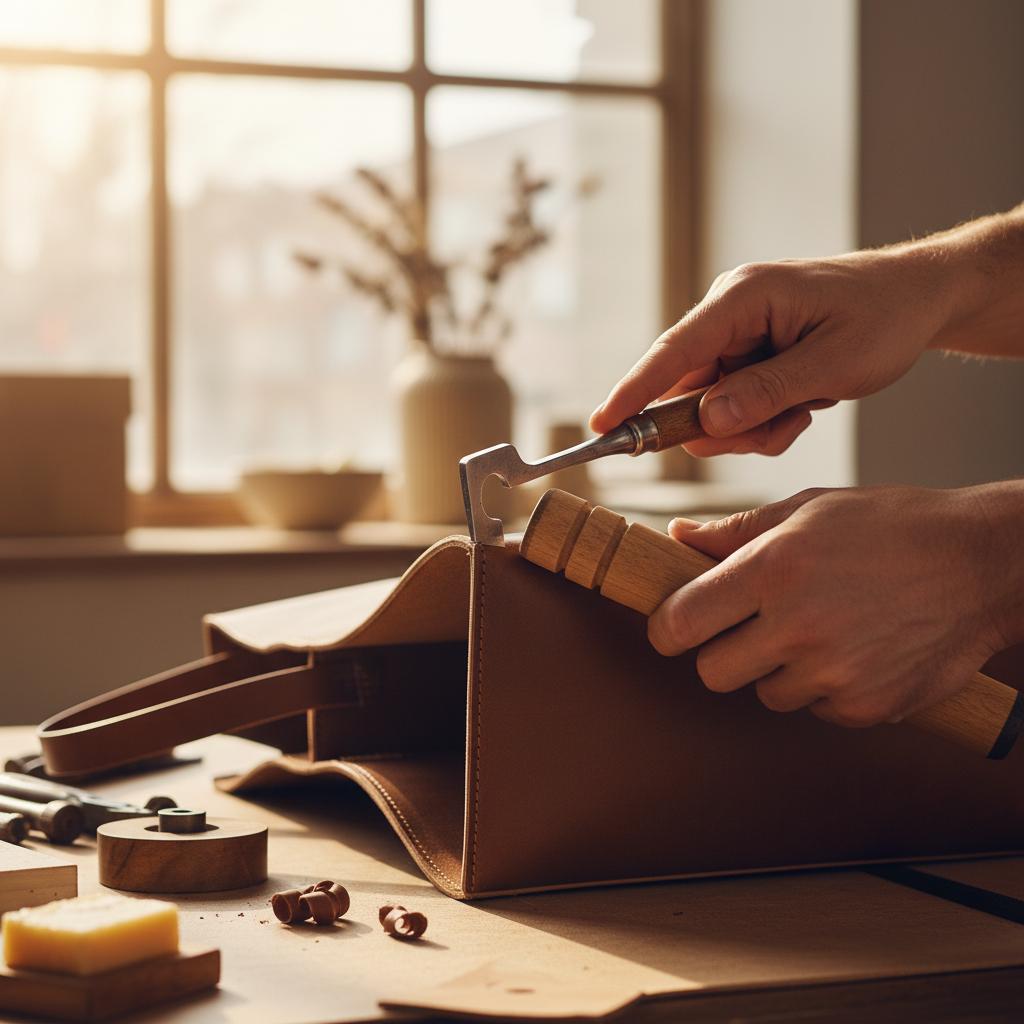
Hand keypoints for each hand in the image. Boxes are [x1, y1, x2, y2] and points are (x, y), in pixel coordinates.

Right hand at [590, 248, 957, 455]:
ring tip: (800, 415)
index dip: (634, 391)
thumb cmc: (885, 317)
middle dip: (725, 426)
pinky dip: (763, 421)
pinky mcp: (748, 354)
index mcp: (743, 297)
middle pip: (689, 390)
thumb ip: (767, 393)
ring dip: (751, 427)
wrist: (921, 300)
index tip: (602, 425)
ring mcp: (737, 335)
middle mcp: (729, 313)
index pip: (674, 351)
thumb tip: (707, 421)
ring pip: (711, 406)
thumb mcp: (833, 363)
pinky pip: (733, 405)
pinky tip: (800, 410)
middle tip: (779, 428)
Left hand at [647, 485, 1007, 727]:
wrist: (983, 563)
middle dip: (719, 653)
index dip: (666, 629)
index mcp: (773, 569)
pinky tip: (854, 649)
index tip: (672, 627)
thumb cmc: (893, 526)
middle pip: (711, 673)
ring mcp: (834, 672)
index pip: (681, 622)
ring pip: (764, 694)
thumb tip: (678, 537)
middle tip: (747, 630)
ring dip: (777, 670)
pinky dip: (825, 688)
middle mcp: (798, 626)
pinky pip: (815, 710)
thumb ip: (735, 531)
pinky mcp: (866, 707)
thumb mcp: (809, 509)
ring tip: (818, 629)